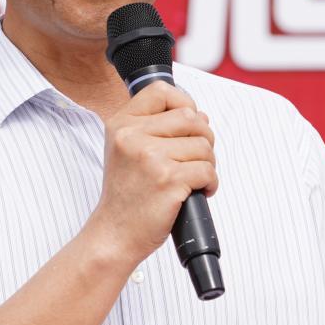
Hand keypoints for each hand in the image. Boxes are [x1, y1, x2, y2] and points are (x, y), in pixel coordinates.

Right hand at [89, 81, 217, 265]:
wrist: (114, 234)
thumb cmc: (126, 194)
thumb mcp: (128, 150)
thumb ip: (158, 127)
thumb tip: (201, 114)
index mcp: (121, 123)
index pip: (162, 90)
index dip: (184, 102)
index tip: (187, 125)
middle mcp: (132, 136)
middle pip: (191, 118)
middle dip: (204, 138)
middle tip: (195, 159)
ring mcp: (149, 157)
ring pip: (204, 145)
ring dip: (207, 164)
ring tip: (192, 179)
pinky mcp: (167, 180)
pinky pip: (207, 170)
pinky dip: (210, 183)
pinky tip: (197, 192)